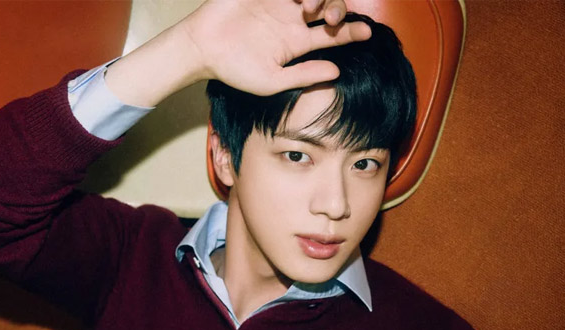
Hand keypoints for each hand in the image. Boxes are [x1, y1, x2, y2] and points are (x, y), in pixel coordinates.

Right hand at [105, 0, 369, 106]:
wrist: (202, 49)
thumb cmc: (234, 69)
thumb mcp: (272, 81)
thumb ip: (303, 75)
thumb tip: (336, 72)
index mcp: (297, 43)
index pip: (332, 35)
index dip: (351, 33)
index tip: (366, 33)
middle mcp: (293, 20)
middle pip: (329, 8)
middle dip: (339, 9)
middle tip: (334, 17)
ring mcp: (280, 3)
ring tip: (308, 8)